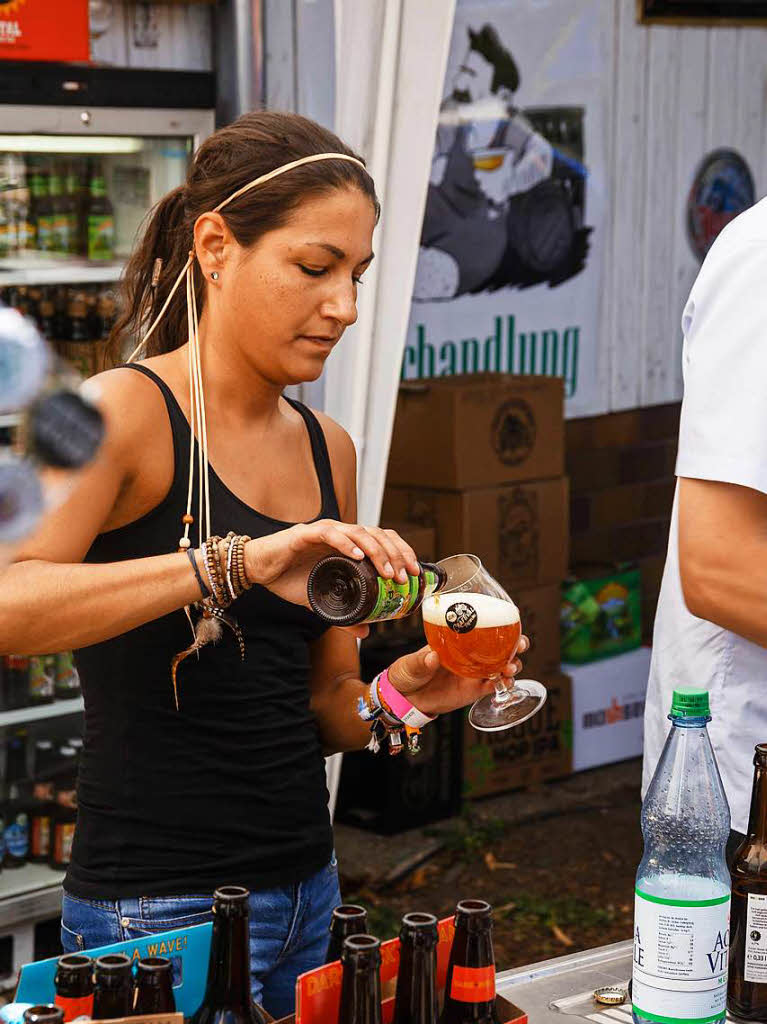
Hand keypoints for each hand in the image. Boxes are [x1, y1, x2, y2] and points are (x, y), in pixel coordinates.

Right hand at [243, 520, 420, 611]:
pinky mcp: (305, 534)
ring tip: (388, 571)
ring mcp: (324, 531)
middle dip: (396, 554)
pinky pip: (330, 533)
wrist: (258, 570)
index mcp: (349, 545)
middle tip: (406, 576)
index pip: (384, 540)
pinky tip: (358, 556)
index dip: (402, 553)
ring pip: (359, 532)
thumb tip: (365, 632)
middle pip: (378, 534)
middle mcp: (341, 534)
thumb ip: (344, 615)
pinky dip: (347, 543)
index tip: (415, 574)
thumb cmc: (290, 578)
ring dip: (377, 551)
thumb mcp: (322, 601)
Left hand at [387, 635, 530, 717]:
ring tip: (511, 669)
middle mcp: (468, 656)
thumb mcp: (410, 664)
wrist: (404, 700)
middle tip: (519, 646)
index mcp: (456, 642)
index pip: (480, 630)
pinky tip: (506, 684)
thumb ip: (421, 661)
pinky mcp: (473, 691)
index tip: (510, 623)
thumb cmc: (406, 674)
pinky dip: (503, 685)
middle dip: (514, 645)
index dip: (499, 626)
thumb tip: (432, 657)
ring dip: (511, 666)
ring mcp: (473, 673)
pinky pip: (493, 687)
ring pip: (501, 666)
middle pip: (499, 648)